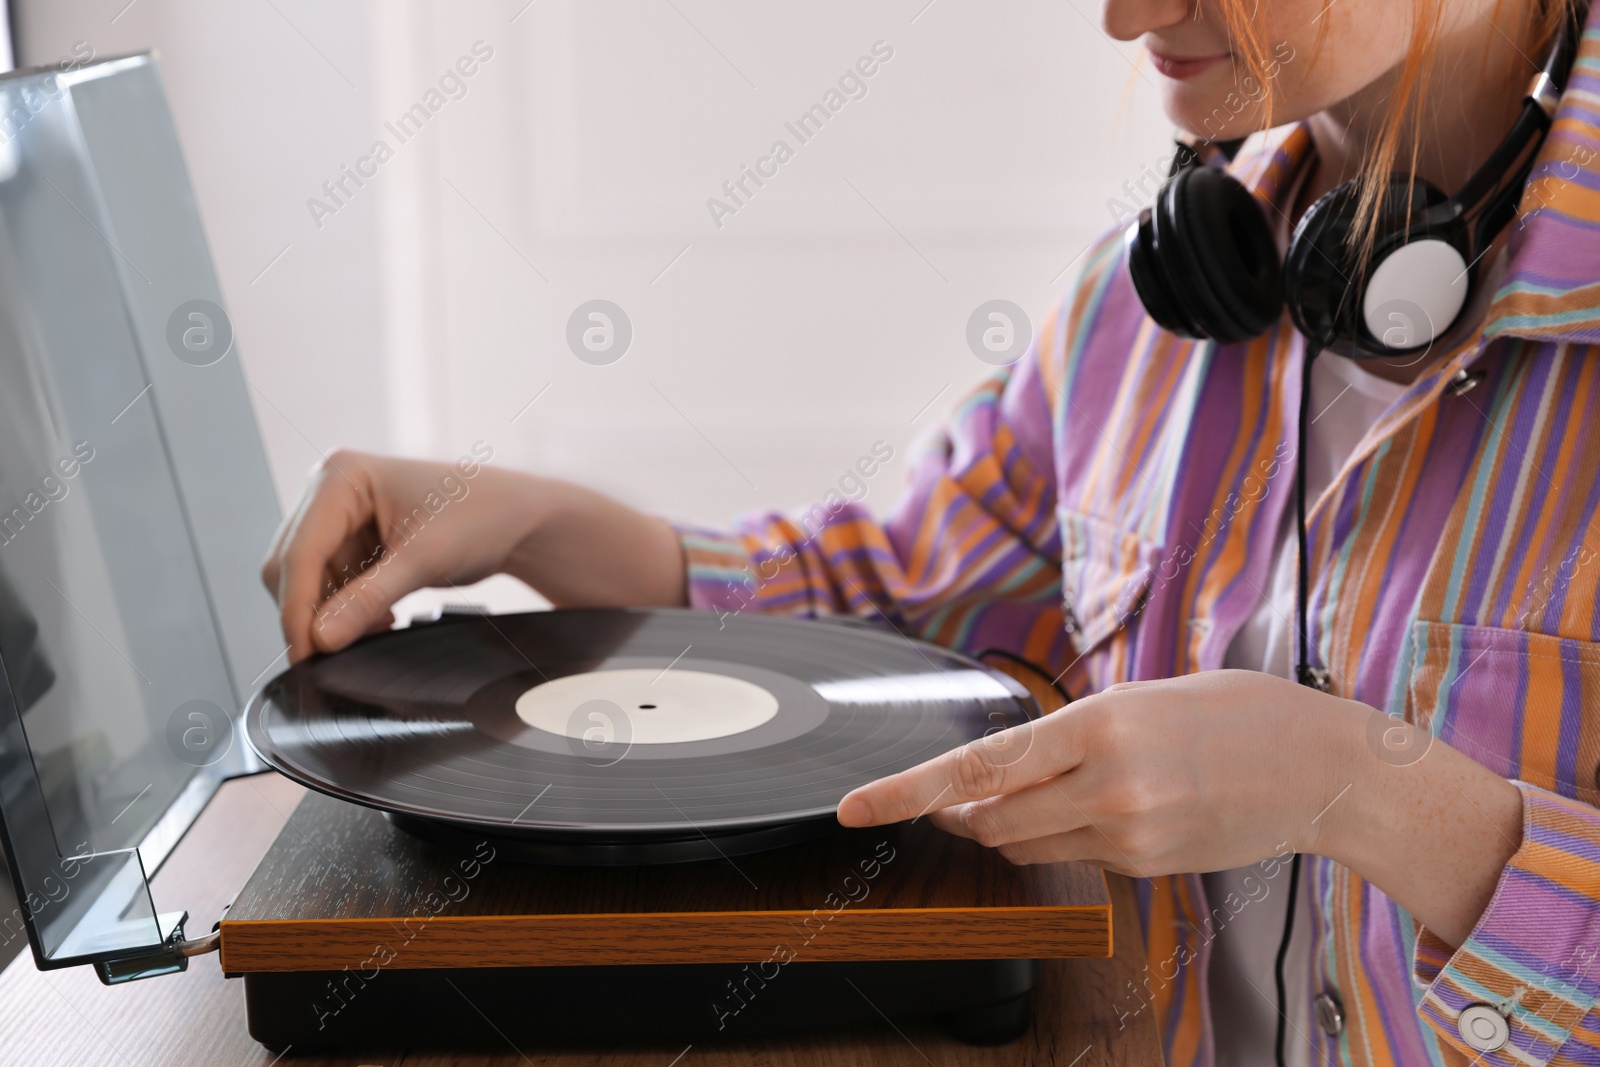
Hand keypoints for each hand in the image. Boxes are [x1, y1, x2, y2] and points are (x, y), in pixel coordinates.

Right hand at [261, 449, 686, 662]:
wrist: (518, 519)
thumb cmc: (482, 519)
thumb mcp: (424, 562)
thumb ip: (367, 600)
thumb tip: (319, 639)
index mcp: (342, 475)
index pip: (298, 552)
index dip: (297, 608)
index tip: (304, 654)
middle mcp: (331, 488)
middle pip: (291, 566)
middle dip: (314, 611)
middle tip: (341, 651)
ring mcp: (339, 512)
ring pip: (308, 579)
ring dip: (334, 612)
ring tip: (383, 623)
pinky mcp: (353, 535)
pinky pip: (330, 582)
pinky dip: (348, 607)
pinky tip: (383, 617)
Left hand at [839, 670, 1357, 874]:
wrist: (1327, 770)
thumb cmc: (1243, 713)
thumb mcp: (1146, 696)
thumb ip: (1074, 731)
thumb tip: (1012, 762)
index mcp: (1100, 723)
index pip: (978, 767)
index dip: (906, 790)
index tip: (855, 807)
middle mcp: (1107, 784)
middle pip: (990, 817)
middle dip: (959, 811)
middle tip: (947, 799)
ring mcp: (1129, 833)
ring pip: (1026, 845)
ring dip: (1007, 826)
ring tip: (1035, 795)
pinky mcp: (1148, 866)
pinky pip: (1074, 859)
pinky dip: (1062, 838)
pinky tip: (1097, 809)